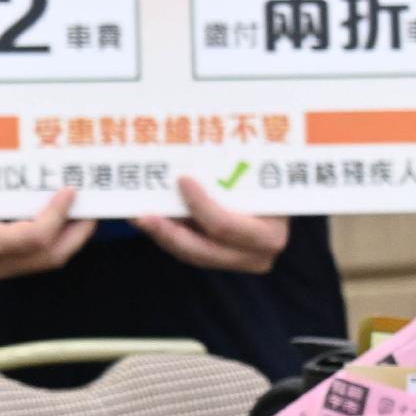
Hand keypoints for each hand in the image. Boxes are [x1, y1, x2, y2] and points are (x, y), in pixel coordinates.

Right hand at [0, 187, 88, 281]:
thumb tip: (12, 143)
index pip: (33, 238)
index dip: (58, 215)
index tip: (70, 190)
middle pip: (49, 256)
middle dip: (78, 231)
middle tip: (93, 203)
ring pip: (46, 260)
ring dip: (71, 236)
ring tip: (85, 210)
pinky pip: (35, 256)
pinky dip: (55, 238)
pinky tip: (62, 216)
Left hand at [131, 173, 290, 273]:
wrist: (278, 194)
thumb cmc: (265, 176)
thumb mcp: (252, 171)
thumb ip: (225, 168)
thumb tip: (186, 154)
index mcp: (271, 230)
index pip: (224, 226)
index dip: (199, 206)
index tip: (182, 180)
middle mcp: (261, 253)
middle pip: (203, 250)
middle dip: (168, 232)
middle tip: (141, 215)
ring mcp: (243, 262)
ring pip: (193, 255)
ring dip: (163, 235)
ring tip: (137, 217)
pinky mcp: (226, 261)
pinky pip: (192, 252)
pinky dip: (169, 236)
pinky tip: (149, 220)